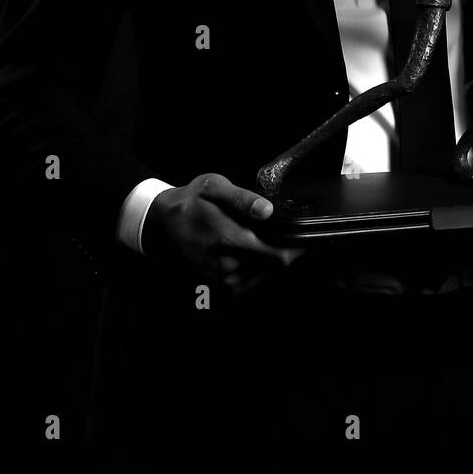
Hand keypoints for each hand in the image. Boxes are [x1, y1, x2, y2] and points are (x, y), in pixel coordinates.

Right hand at [142, 172, 303, 291]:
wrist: (165, 221)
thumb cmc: (193, 200)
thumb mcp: (214, 187)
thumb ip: (242, 199)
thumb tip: (267, 211)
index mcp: (229, 240)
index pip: (278, 255)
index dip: (298, 248)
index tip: (308, 236)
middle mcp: (227, 266)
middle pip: (275, 267)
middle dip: (286, 251)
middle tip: (289, 233)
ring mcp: (222, 280)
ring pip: (264, 276)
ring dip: (271, 261)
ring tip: (267, 239)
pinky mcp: (219, 286)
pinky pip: (251, 282)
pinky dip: (259, 268)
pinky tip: (253, 251)